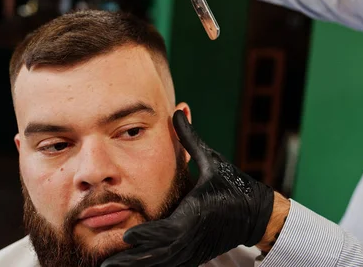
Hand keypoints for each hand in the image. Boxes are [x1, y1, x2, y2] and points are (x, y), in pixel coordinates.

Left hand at [101, 110, 274, 266]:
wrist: (256, 212)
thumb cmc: (232, 183)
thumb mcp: (211, 160)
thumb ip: (190, 139)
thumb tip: (178, 110)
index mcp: (195, 212)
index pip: (167, 230)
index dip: (147, 235)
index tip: (126, 236)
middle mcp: (193, 235)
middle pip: (159, 254)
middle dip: (132, 259)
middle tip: (106, 263)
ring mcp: (195, 249)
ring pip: (163, 263)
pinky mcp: (197, 256)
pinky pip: (172, 265)